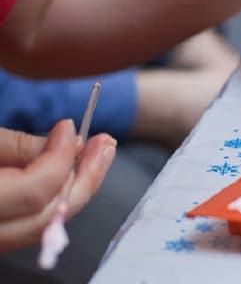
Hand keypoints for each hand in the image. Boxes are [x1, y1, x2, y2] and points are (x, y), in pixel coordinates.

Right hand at [0, 120, 115, 252]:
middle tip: (104, 145)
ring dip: (79, 187)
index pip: (36, 191)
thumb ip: (22, 146)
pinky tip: (73, 174)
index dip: (61, 158)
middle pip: (51, 216)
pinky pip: (36, 225)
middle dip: (86, 177)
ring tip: (98, 154)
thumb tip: (72, 143)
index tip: (69, 128)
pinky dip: (59, 199)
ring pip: (48, 225)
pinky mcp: (1, 238)